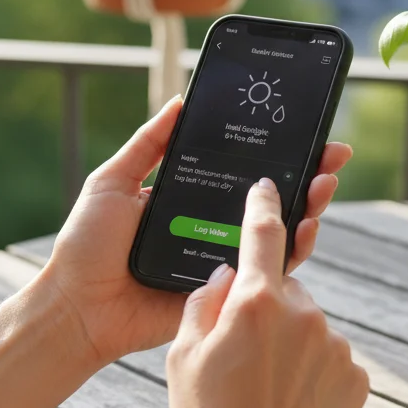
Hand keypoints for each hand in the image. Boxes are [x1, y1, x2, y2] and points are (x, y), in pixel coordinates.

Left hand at [38, 95, 352, 365]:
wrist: (76, 306)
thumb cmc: (86, 246)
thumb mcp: (113, 182)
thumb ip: (148, 145)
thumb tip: (180, 101)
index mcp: (189, 198)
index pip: (240, 170)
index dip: (274, 151)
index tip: (304, 129)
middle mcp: (210, 226)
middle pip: (269, 198)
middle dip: (307, 174)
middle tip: (332, 154)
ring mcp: (220, 259)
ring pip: (277, 232)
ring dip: (309, 207)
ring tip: (324, 184)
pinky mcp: (226, 292)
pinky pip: (266, 271)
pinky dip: (294, 250)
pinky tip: (308, 227)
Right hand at [167, 178, 369, 407]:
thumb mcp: (181, 357)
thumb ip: (204, 302)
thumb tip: (226, 274)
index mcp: (255, 301)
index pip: (263, 235)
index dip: (264, 206)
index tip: (269, 187)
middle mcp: (303, 313)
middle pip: (284, 290)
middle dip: (266, 308)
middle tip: (241, 352)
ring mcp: (334, 345)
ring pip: (308, 325)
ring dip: (290, 342)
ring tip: (263, 388)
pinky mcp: (355, 377)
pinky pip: (329, 358)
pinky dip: (312, 371)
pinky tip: (288, 402)